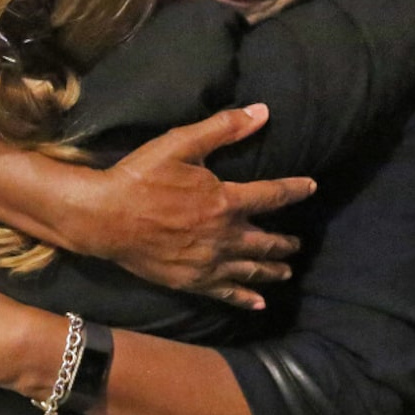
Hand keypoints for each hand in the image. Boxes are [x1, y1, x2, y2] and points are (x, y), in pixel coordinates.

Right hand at [71, 105, 316, 309]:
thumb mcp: (181, 143)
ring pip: (251, 269)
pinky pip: (226, 293)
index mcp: (226, 201)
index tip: (310, 188)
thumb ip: (223, 128)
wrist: (104, 217)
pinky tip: (258, 303)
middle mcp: (224, 236)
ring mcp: (209, 263)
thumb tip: (262, 112)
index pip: (273, 196)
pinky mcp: (191, 281)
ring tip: (287, 271)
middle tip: (298, 243)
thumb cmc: (141, 176)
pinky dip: (245, 298)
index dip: (294, 190)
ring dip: (273, 270)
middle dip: (286, 242)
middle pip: (267, 241)